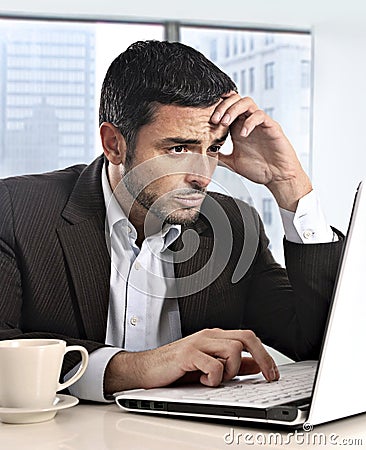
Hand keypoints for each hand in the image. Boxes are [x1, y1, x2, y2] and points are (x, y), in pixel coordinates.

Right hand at [104, 328, 278, 394]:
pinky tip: (204, 380)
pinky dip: (214, 377)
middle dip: (262, 358)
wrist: (146, 368)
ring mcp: (198, 343)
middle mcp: (209, 336)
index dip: (264, 354)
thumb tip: (255, 368)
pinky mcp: (187, 354)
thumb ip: (231, 365)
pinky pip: (213, 364)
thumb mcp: (208, 365)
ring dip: (232, 370)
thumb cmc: (176, 367)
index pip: (247, 337)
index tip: (273, 373)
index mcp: (215, 337)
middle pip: (245, 338)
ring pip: (233, 350)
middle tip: (268, 377)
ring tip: (217, 379)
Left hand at [212, 92, 311, 210]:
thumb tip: (202, 156)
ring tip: (225, 123)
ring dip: (233, 109)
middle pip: (235, 99)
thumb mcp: (232, 163)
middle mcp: (248, 122)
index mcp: (238, 128)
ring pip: (247, 102)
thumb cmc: (259, 169)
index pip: (226, 108)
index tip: (206, 120)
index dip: (215, 109)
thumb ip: (219, 157)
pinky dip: (249, 122)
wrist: (278, 177)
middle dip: (222, 106)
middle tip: (214, 120)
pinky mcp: (271, 127)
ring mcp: (260, 123)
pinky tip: (243, 134)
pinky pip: (260, 115)